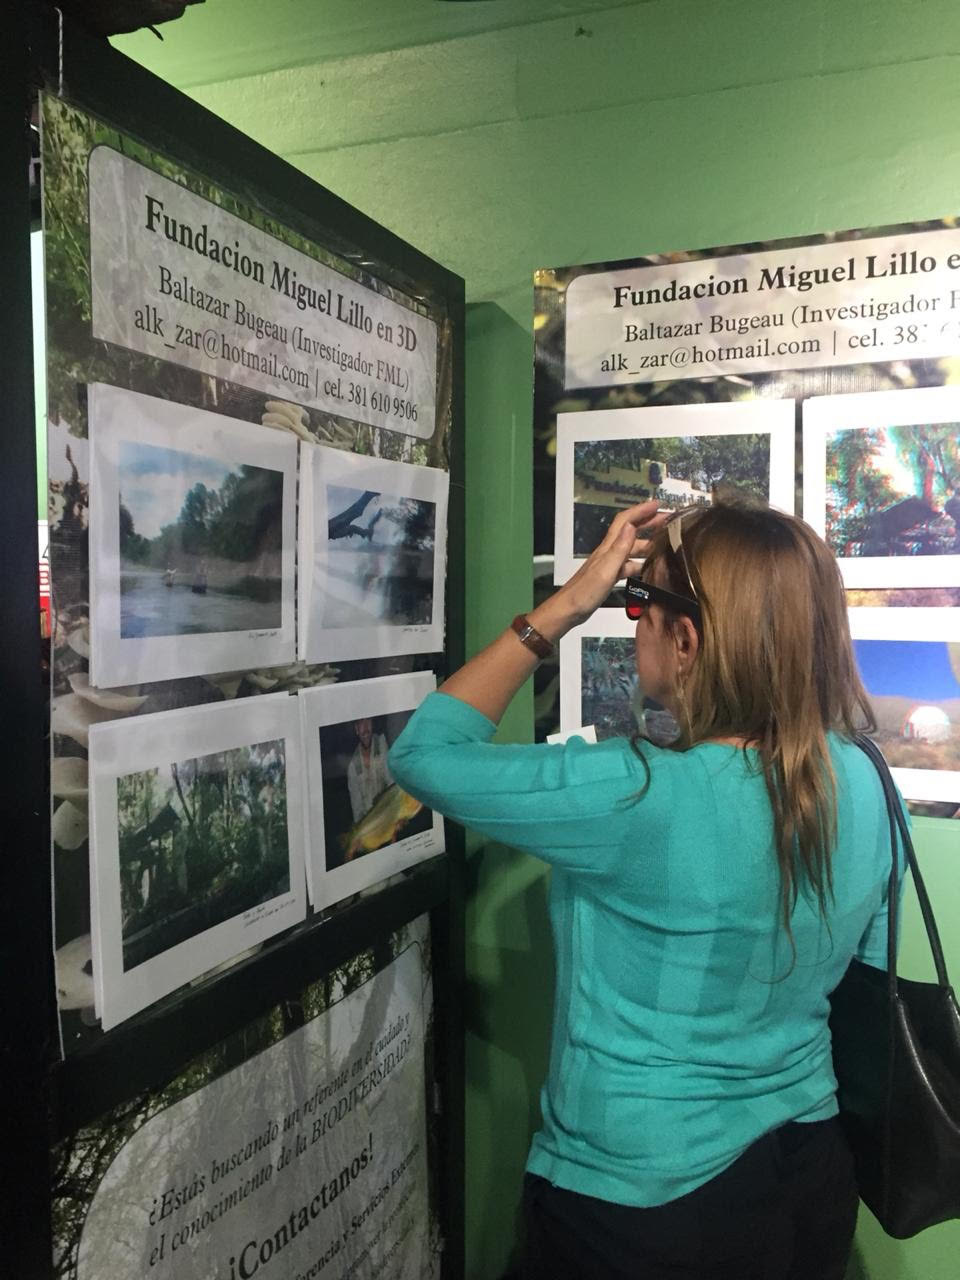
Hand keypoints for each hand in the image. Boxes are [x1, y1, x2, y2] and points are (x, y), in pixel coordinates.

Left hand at [534, 500, 667, 637]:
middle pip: (630, 531)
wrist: (568, 610)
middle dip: (648, 522)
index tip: (657, 504)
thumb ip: (619, 549)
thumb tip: (631, 526)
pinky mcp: (609, 576)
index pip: (625, 521)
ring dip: (648, 542)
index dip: (641, 510)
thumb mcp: (605, 570)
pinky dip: (641, 562)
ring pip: (631, 548)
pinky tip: (649, 567)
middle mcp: (609, 552)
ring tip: (665, 543)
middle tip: (667, 520)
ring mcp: (609, 564)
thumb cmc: (585, 592)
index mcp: (608, 548)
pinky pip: (629, 564)